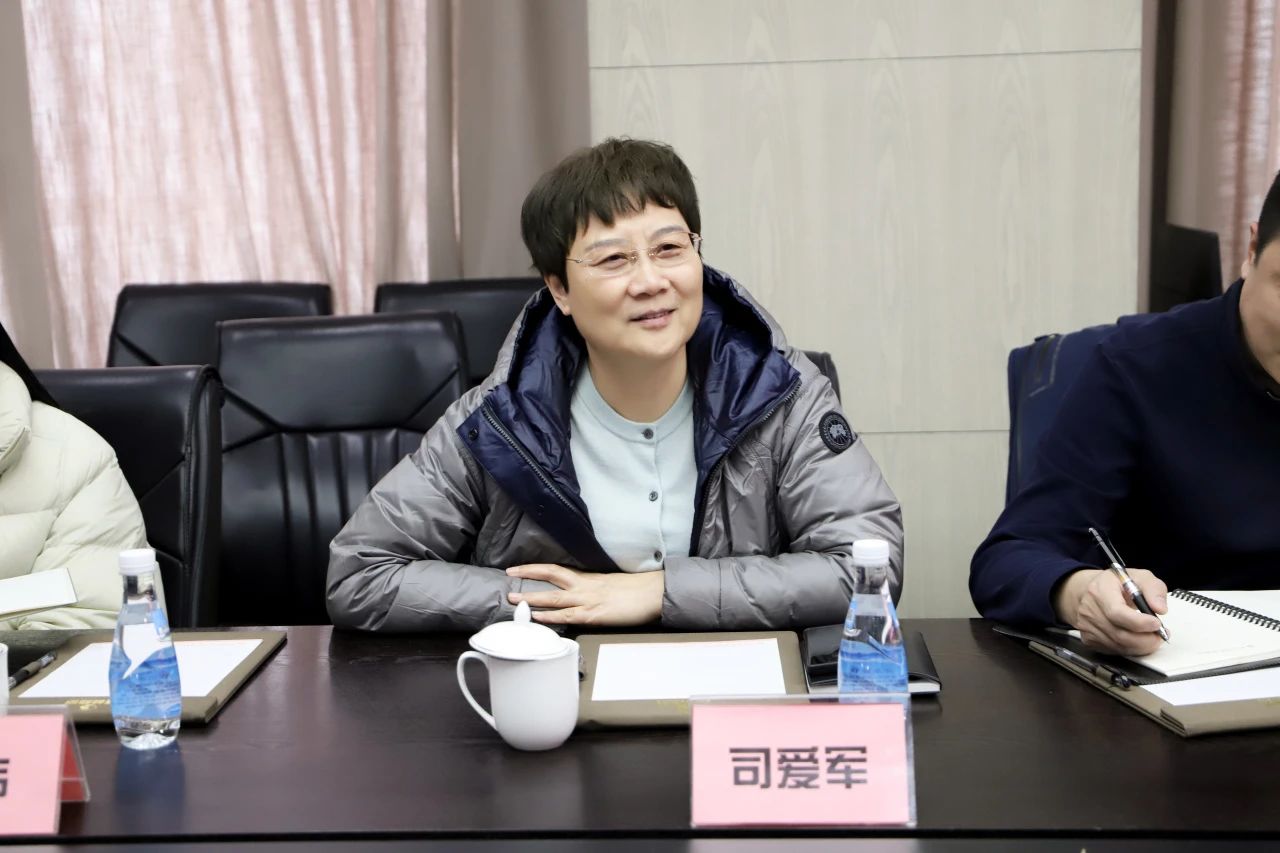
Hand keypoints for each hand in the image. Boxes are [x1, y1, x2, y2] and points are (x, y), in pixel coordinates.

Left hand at [506, 563, 663, 625]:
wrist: (654, 593)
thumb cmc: (636, 590)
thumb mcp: (609, 584)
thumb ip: (591, 589)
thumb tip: (578, 594)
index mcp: (588, 578)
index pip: (556, 569)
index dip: (535, 568)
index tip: (517, 568)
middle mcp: (585, 586)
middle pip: (551, 575)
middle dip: (528, 575)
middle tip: (508, 576)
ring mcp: (589, 600)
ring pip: (555, 597)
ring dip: (533, 598)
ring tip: (514, 600)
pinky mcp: (595, 615)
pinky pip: (569, 615)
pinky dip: (552, 616)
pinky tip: (538, 618)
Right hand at [1053, 568, 1168, 654]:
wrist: (1085, 591)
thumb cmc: (1113, 584)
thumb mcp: (1138, 577)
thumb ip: (1153, 589)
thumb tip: (1161, 608)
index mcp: (1100, 591)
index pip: (1117, 613)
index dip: (1139, 622)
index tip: (1157, 623)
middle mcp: (1089, 610)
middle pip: (1120, 634)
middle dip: (1146, 639)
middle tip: (1161, 634)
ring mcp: (1087, 627)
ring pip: (1119, 646)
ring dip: (1141, 646)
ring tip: (1153, 637)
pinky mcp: (1088, 640)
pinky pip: (1115, 651)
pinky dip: (1131, 649)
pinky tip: (1138, 640)